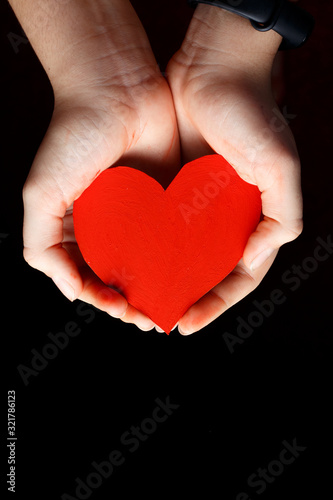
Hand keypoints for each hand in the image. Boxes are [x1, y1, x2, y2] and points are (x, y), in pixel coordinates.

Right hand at [18, 0, 179, 330]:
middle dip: (132, 300)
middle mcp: (106, 223)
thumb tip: (68, 289)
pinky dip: (176, 256)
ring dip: (157, 286)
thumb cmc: (74, 135)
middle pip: (119, 274)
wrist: (118, 88)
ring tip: (170, 304)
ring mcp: (137, 213)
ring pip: (148, 261)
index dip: (99, 297)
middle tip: (149, 317)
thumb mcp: (41, 193)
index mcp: (74, 226)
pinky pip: (172, 235)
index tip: (118, 307)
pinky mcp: (164, 200)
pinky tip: (187, 272)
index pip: (86, 275)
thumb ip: (41, 245)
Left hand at [166, 5, 302, 334]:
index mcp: (256, 218)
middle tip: (164, 319)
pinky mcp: (177, 189)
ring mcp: (202, 205)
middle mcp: (230, 216)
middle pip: (210, 270)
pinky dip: (154, 246)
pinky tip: (136, 260)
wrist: (212, 69)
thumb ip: (282, 215)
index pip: (240, 276)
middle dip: (191, 297)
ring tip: (146, 298)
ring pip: (185, 253)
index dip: (218, 303)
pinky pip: (165, 226)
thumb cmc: (251, 114)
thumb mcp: (280, 165)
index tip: (189, 322)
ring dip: (169, 277)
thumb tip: (255, 256)